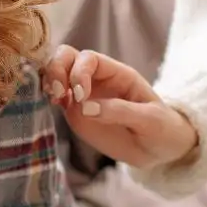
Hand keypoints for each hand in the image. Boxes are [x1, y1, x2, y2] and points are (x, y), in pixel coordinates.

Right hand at [42, 44, 197, 168]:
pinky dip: (45, 98)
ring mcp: (83, 96)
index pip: (89, 59)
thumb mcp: (149, 119)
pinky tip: (48, 106)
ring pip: (56, 74)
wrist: (160, 150)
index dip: (79, 72)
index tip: (80, 96)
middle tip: (57, 93)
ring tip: (51, 99)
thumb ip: (119, 111)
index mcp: (117, 74)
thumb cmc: (161, 129)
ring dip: (47, 81)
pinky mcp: (75, 113)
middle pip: (66, 57)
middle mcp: (96, 79)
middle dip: (56, 69)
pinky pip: (55, 98)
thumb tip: (85, 107)